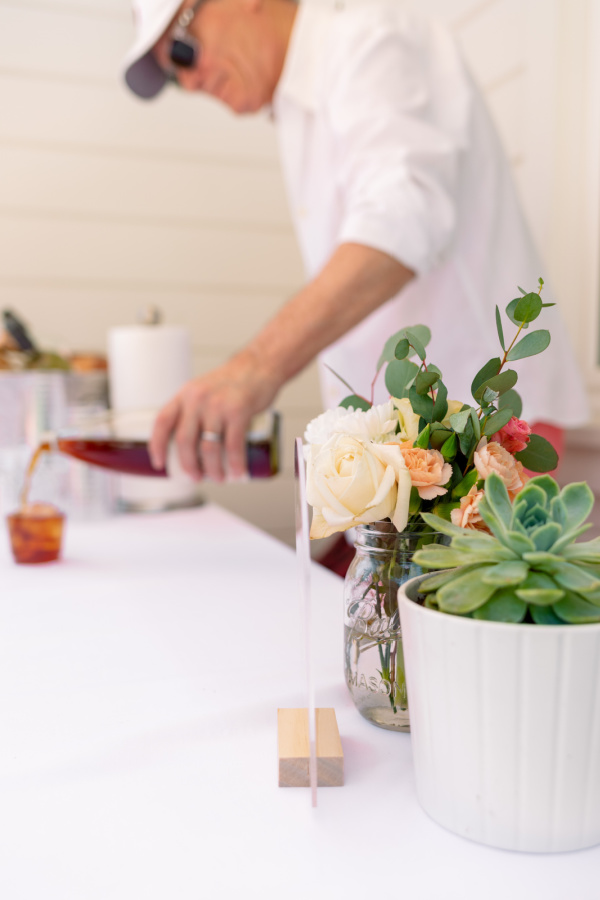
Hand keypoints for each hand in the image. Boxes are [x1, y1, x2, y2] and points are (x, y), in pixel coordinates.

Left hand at [149, 350, 279, 481]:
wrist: (259, 366)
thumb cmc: (233, 382)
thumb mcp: (203, 390)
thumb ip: (193, 410)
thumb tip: (190, 444)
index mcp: (185, 395)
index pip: (162, 422)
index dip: (156, 445)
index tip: (159, 463)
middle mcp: (197, 399)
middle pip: (184, 441)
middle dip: (188, 465)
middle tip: (195, 477)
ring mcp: (217, 405)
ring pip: (208, 448)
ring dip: (212, 469)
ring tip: (219, 477)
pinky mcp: (239, 411)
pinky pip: (233, 445)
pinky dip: (235, 463)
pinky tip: (237, 472)